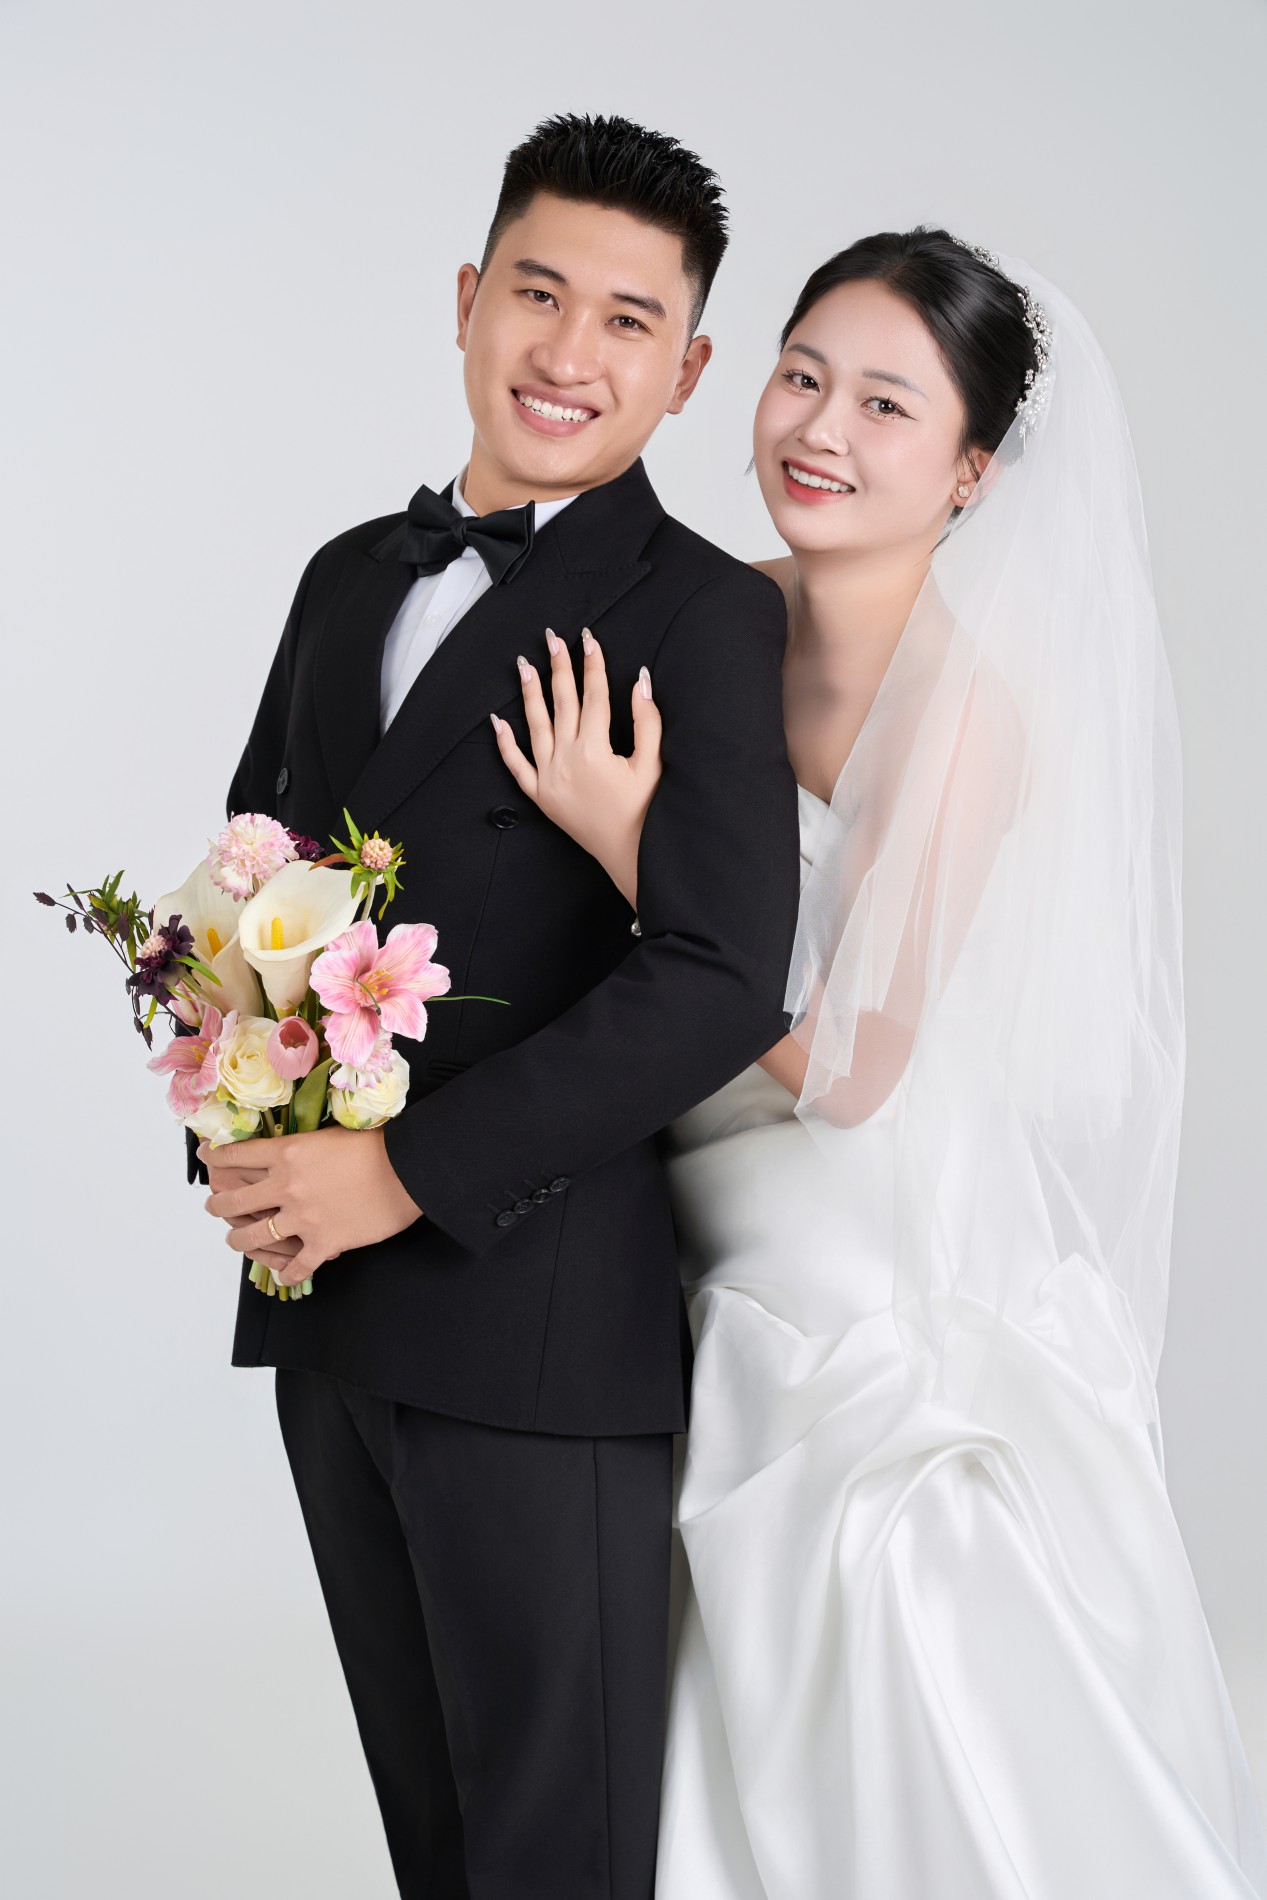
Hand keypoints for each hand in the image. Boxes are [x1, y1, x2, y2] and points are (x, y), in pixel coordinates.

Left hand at [199, 1125, 422, 1285]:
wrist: (409, 1170)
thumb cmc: (378, 1145)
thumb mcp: (330, 1134)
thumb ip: (303, 1147)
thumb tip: (292, 1152)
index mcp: (288, 1154)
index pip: (237, 1155)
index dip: (215, 1157)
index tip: (207, 1157)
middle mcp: (287, 1187)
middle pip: (234, 1201)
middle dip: (218, 1204)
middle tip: (214, 1205)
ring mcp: (302, 1219)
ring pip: (253, 1237)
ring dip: (239, 1241)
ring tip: (236, 1239)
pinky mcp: (323, 1244)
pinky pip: (296, 1267)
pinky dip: (288, 1273)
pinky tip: (284, 1274)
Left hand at [491, 628, 661, 906]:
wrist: (629, 856)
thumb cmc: (645, 814)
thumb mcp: (653, 766)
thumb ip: (647, 722)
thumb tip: (640, 681)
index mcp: (596, 751)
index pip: (594, 696)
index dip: (592, 665)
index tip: (588, 640)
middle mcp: (567, 760)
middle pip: (562, 703)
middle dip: (558, 667)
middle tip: (552, 639)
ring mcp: (549, 778)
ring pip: (535, 726)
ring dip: (529, 693)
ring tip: (524, 666)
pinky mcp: (541, 796)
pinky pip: (516, 766)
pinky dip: (505, 743)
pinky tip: (497, 722)